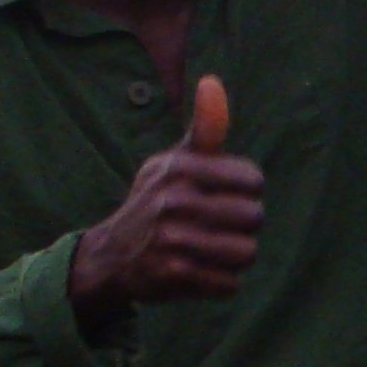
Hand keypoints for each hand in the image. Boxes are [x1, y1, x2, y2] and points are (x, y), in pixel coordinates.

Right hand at [68, 76, 262, 328]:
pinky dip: (219, 283)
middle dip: (242, 227)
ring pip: (246, 253)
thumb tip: (212, 81)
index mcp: (179, 166)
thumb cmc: (158, 200)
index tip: (223, 195)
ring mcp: (171, 238)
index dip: (246, 192)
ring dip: (234, 257)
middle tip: (215, 227)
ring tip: (209, 250)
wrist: (111, 254)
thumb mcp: (175, 160)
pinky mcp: (173, 275)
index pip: (253, 180)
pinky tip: (197, 271)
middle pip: (254, 218)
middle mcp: (173, 199)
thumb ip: (205, 128)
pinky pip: (229, 284)